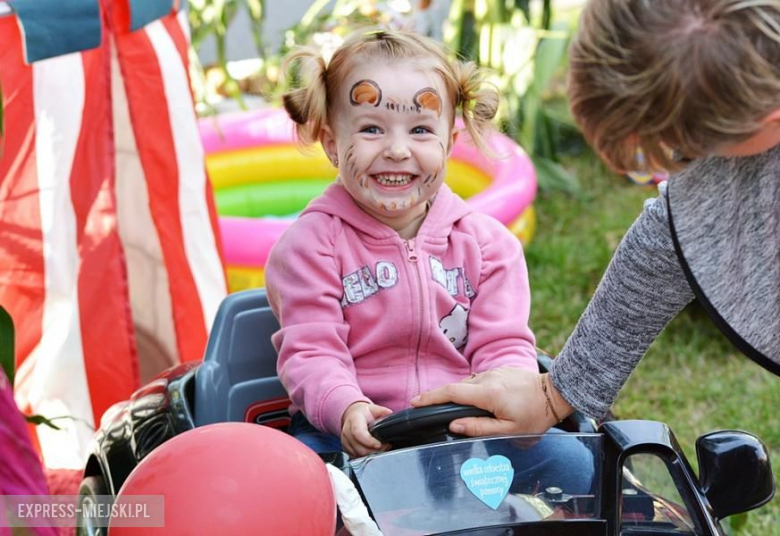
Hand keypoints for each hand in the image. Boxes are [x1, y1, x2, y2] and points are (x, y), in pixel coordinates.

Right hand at [340, 402, 391, 457]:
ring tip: (380, 448)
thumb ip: (382, 411)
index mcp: (354, 420)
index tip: (379, 444)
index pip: (358, 432)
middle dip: (374, 450)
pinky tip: (372, 450)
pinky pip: (355, 457)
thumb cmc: (363, 414)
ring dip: (371, 454)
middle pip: (359, 448)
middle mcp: (347, 431)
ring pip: (358, 454)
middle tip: (385, 446)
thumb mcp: (373, 409)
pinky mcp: (345, 448)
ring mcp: (345, 441)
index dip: (369, 441)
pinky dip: (365, 457)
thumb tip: (390, 414)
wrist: (352, 415)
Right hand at [410, 368, 572, 436]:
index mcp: (488, 394)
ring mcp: (493, 372)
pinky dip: (470, 390)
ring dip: (457, 394)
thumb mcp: (508, 430)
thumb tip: (454, 425)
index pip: (451, 393)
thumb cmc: (534, 416)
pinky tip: (473, 401)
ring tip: (450, 408)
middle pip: (456, 387)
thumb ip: (479, 428)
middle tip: (423, 405)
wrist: (554, 394)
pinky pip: (478, 380)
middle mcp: (487, 378)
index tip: (415, 402)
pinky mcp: (498, 371)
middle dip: (438, 396)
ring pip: (467, 384)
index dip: (431, 397)